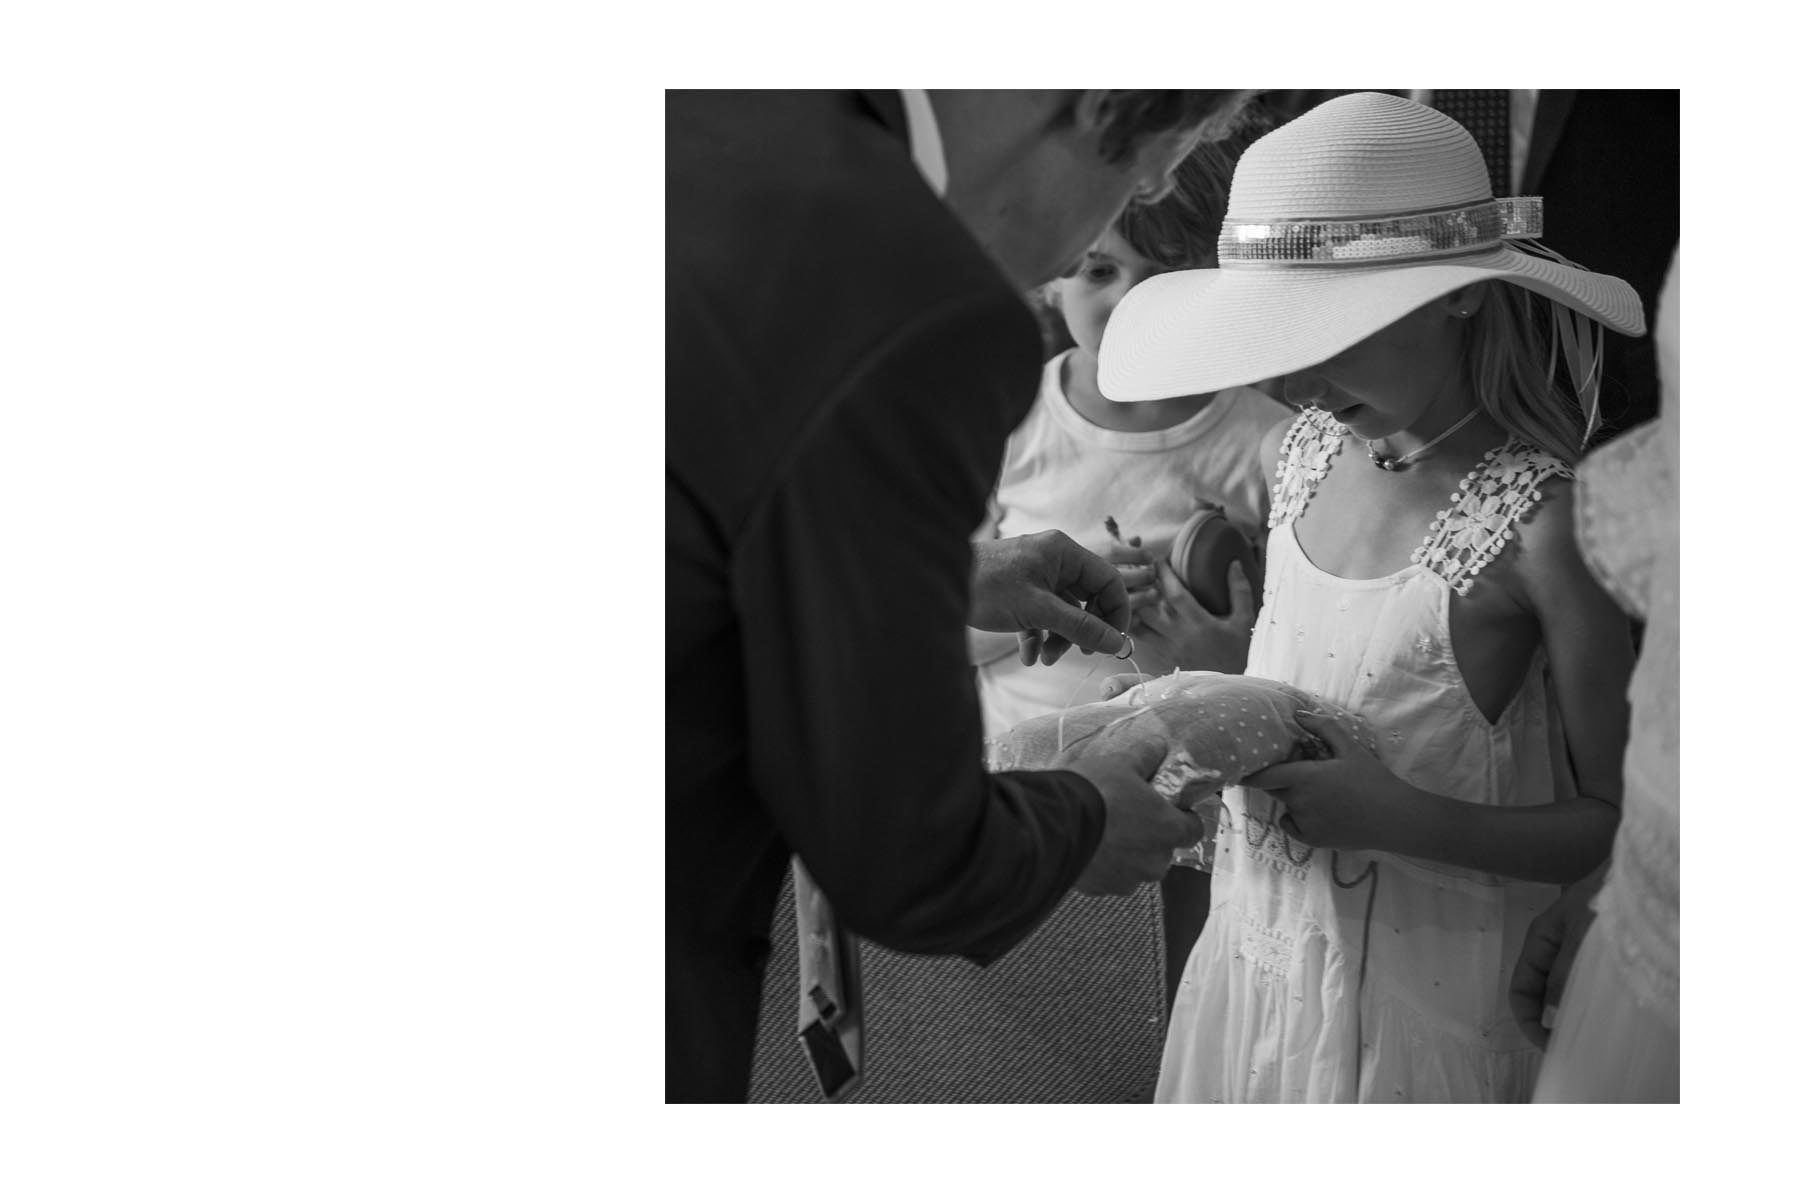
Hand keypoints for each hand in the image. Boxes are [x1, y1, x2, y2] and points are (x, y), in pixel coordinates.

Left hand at [969, 532, 1128, 666]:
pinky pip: (1040, 616)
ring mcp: (1035, 576)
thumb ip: (1080, 626)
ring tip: (1046, 659)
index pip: (1107, 580)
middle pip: (1087, 599)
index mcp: (1063, 552)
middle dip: (1082, 630)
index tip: (1113, 641)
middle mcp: (1053, 561)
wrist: (937, 584)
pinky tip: (1029, 657)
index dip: (1115, 612)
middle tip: (1081, 653)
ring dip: (1059, 638)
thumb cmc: (986, 586)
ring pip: (1063, 612)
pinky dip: (1038, 637)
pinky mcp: (1018, 593)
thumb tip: (1116, 643)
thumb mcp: (1038, 610)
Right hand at [1068, 738, 1204, 895]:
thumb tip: (1158, 745)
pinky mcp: (1100, 890)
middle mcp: (1155, 861)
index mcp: (1169, 830)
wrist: (1052, 827)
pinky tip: (1086, 844)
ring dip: (1125, 853)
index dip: (1183, 817)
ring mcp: (1128, 880)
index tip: (1168, 806)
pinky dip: (1102, 865)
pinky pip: (1108, 877)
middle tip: (1127, 814)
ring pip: (1135, 866)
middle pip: (1162, 850)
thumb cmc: (1095, 793)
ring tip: (1101, 831)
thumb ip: (1145, 756)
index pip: (1193, 830)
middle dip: (1149, 836)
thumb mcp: (1122, 763)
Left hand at [1131, 560, 1254, 673]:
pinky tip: (1139, 615)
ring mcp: (1168, 651)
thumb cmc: (1240, 652)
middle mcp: (1179, 637)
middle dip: (1141, 589)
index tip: (1158, 560)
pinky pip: (1142, 640)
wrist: (1234, 688)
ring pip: (1139, 626)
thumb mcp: (1244, 621)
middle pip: (1148, 609)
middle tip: (1141, 575)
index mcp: (1200, 624)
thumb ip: (1239, 591)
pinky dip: (1137, 625)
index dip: (1164, 575)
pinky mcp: (1162, 661)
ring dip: (1135, 608)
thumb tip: (1234, 564)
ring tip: (1136, 593)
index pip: (1175, 594)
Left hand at [1244, 708, 1413, 852]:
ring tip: (1324, 794)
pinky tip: (1322, 812)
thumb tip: (1299, 714)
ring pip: (1287, 806)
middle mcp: (1299, 802)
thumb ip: (1323, 728)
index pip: (1264, 776)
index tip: (1237, 769)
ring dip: (1295, 798)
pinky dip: (1298, 818)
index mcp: (1305, 778)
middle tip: (1304, 773)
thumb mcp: (1351, 748)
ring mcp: (1304, 823)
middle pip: (1276, 789)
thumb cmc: (1373, 780)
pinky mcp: (1311, 840)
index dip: (1249, 774)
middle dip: (1281, 780)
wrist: (1395, 818)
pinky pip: (1293, 825)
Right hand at [1508, 873, 1601, 1049]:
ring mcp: (1577, 949)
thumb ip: (1564, 974)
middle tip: (1573, 1048)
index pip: (1520, 989)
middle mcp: (1555, 947)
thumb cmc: (1606, 897)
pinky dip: (1593, 1002)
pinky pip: (1588, 983)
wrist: (1641, 872)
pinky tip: (1609, 1012)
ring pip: (1565, 990)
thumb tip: (1549, 1015)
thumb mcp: (1580, 936)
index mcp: (1540, 940)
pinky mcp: (1601, 953)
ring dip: (1573, 1014)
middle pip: (1540, 994)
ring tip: (1591, 1035)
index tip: (1550, 1045)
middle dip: (1550, 1022)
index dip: (1527, 1020)